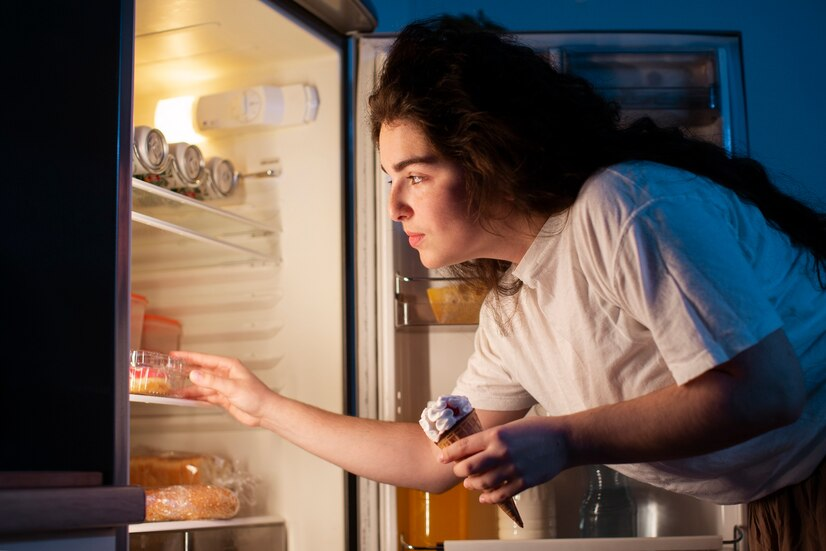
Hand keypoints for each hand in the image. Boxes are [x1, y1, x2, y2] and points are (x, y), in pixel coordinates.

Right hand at [171, 350, 274, 427]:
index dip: (188, 357)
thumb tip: (194, 374)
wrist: (265, 412)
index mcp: (229, 366)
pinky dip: (195, 398)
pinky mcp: (223, 398)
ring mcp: (223, 387)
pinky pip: (205, 396)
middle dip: (185, 373)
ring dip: (188, 388)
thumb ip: (212, 381)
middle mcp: (225, 375)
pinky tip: (186, 399)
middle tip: (169, 372)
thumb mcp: (232, 387)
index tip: (174, 355)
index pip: (204, 359)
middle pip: (200, 372)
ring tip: (173, 390)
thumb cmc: (257, 396)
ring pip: (201, 386)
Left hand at [439, 416, 568, 504]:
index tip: (441, 458)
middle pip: (468, 467)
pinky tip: (484, 497)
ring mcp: (513, 468)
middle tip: (459, 471)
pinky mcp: (524, 481)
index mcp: (496, 435)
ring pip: (482, 483)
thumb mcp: (509, 427)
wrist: (563, 440)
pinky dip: (489, 498)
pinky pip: (500, 494)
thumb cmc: (535, 430)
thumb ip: (490, 439)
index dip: (449, 454)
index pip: (464, 446)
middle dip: (459, 471)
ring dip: (472, 485)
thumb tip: (471, 449)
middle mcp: (501, 452)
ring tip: (470, 484)